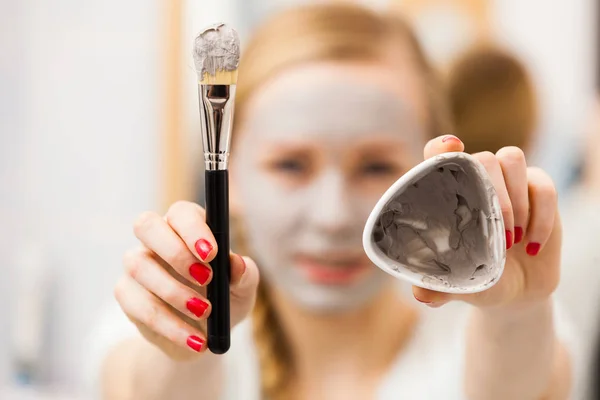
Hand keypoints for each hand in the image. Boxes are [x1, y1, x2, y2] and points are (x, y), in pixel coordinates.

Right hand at [114, 201, 259, 359]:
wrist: (204, 335)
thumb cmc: (226, 299)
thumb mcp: (243, 289)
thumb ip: (245, 274)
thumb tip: (237, 264)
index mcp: (187, 227)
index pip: (181, 213)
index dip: (194, 229)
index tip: (213, 254)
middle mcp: (157, 240)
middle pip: (146, 225)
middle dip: (174, 251)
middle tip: (205, 279)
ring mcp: (138, 265)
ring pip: (139, 266)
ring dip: (174, 292)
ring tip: (204, 312)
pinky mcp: (127, 294)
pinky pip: (137, 304)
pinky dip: (169, 325)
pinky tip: (193, 338)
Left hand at [412, 135, 560, 308]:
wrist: (516, 292)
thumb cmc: (477, 280)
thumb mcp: (457, 285)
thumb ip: (438, 288)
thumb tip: (421, 295)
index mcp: (448, 195)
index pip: (438, 155)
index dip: (441, 147)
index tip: (451, 149)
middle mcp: (476, 181)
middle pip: (482, 157)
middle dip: (495, 196)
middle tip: (500, 236)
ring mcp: (508, 182)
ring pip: (512, 158)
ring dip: (516, 198)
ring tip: (514, 239)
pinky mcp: (538, 190)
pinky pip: (543, 185)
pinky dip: (542, 216)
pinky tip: (533, 246)